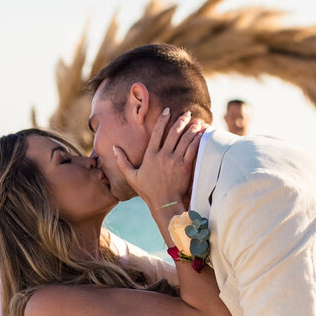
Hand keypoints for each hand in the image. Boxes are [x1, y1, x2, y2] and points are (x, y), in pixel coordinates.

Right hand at [112, 108, 204, 224]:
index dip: (163, 120)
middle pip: (173, 132)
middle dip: (181, 120)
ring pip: (185, 139)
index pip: (157, 132)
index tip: (168, 111)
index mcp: (150, 155)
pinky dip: (197, 140)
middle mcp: (163, 155)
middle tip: (187, 113)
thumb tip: (114, 147)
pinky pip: (192, 149)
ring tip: (197, 121)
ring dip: (192, 128)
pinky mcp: (185, 166)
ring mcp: (175, 160)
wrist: (164, 204)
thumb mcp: (131, 176)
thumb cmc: (148, 191)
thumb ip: (122, 161)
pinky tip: (201, 133)